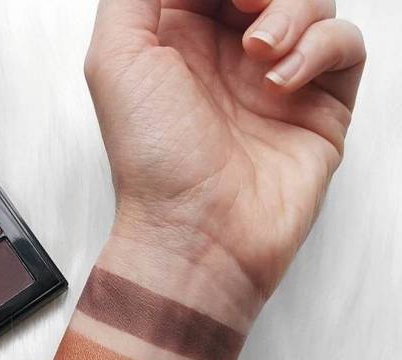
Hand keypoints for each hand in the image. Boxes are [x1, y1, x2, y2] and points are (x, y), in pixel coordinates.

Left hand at [85, 0, 365, 298]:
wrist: (196, 234)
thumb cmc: (153, 158)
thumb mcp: (116, 57)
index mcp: (178, 40)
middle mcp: (227, 56)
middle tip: (245, 4)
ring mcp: (277, 80)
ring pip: (312, 1)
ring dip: (293, 10)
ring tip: (260, 54)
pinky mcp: (320, 107)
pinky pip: (346, 45)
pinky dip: (322, 46)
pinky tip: (282, 80)